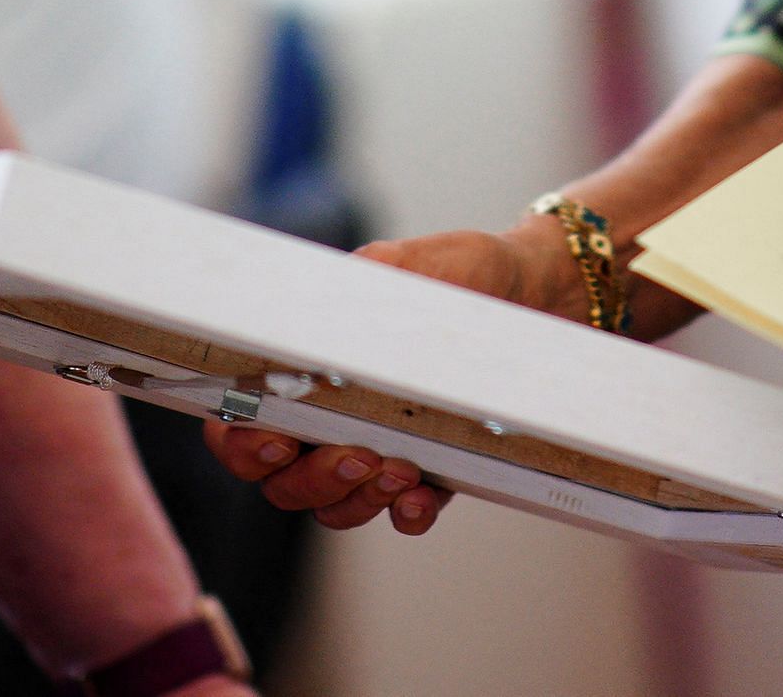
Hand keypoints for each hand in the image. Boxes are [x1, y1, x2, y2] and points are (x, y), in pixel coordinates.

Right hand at [200, 224, 585, 531]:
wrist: (542, 292)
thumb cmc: (462, 271)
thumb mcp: (404, 268)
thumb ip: (353, 294)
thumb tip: (313, 325)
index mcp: (306, 366)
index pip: (240, 420)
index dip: (241, 442)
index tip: (278, 437)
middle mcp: (330, 415)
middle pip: (280, 480)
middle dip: (309, 477)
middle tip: (357, 454)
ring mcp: (377, 447)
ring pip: (332, 507)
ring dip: (356, 498)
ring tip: (400, 468)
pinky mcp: (430, 470)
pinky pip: (401, 514)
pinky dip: (407, 513)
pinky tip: (422, 495)